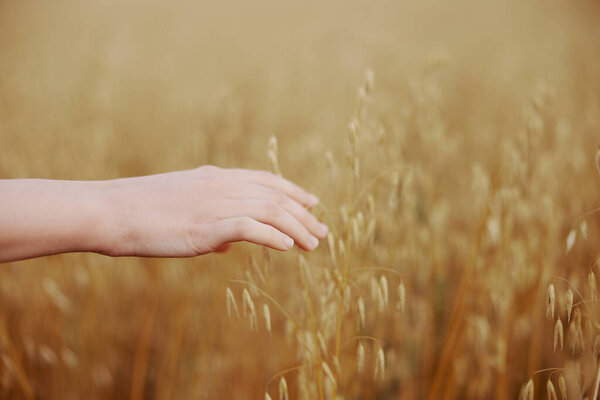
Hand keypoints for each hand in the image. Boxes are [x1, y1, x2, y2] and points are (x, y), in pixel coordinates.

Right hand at [101, 166, 327, 256]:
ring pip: (268, 210)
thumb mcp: (182, 208)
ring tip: (313, 244)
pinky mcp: (203, 226)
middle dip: (303, 214)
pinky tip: (287, 248)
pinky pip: (247, 227)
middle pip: (274, 196)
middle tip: (322, 232)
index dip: (292, 190)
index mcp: (214, 177)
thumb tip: (230, 245)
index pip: (264, 180)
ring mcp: (212, 204)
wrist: (111, 210)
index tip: (312, 203)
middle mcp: (219, 185)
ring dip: (295, 228)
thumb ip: (210, 221)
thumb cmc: (142, 212)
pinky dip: (271, 236)